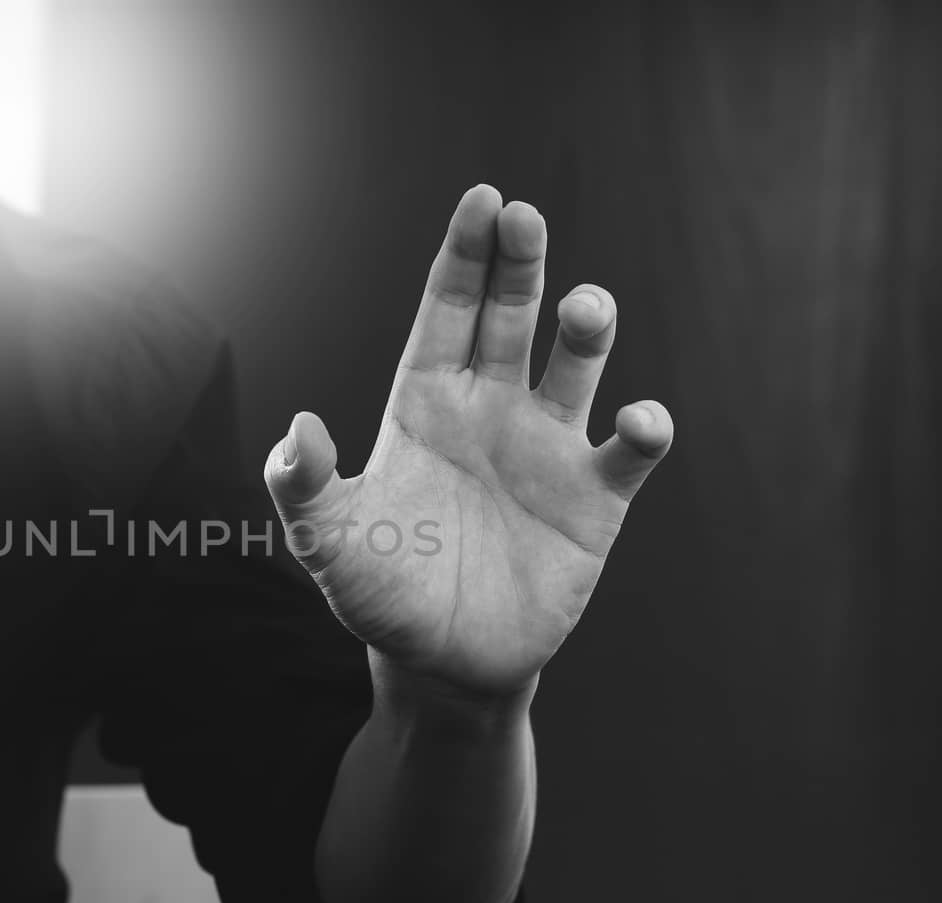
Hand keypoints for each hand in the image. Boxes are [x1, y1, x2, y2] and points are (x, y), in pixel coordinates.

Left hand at [265, 186, 672, 698]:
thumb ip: (307, 487)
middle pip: (510, 317)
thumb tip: (300, 428)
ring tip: (584, 306)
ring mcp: (546, 450)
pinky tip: (637, 420)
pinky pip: (627, 452)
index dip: (464, 258)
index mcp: (426, 404)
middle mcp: (491, 411)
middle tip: (524, 217)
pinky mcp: (593, 499)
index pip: (447, 312)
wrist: (443, 663)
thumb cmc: (382, 596)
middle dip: (519, 264)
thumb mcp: (329, 544)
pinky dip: (642, 429)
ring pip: (575, 366)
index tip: (483, 200)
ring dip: (585, 330)